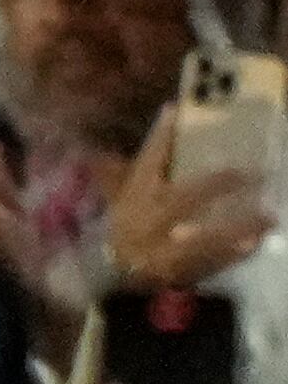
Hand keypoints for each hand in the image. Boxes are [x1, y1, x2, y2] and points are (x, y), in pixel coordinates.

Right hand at [108, 104, 277, 288]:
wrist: (115, 274)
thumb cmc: (125, 227)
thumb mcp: (120, 196)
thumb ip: (124, 169)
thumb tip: (135, 134)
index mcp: (136, 193)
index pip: (147, 159)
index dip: (161, 135)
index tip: (175, 109)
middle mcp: (149, 216)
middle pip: (185, 197)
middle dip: (217, 185)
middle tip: (250, 174)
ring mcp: (163, 246)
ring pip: (204, 236)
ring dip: (237, 227)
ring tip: (268, 217)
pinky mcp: (178, 269)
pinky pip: (211, 261)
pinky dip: (233, 254)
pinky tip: (254, 244)